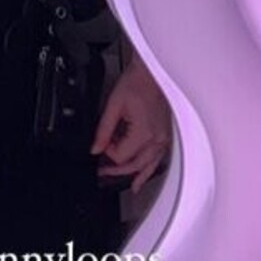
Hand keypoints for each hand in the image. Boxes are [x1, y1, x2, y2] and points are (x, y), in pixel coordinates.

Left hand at [91, 56, 171, 192]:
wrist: (152, 73)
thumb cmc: (137, 83)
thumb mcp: (113, 106)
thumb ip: (103, 131)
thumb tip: (95, 149)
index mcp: (144, 133)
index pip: (120, 156)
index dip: (106, 152)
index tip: (100, 144)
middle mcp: (157, 140)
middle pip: (134, 165)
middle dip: (117, 170)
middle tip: (103, 173)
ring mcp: (163, 139)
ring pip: (148, 166)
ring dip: (135, 176)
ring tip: (127, 187)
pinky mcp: (165, 136)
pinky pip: (158, 159)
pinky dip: (150, 170)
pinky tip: (144, 177)